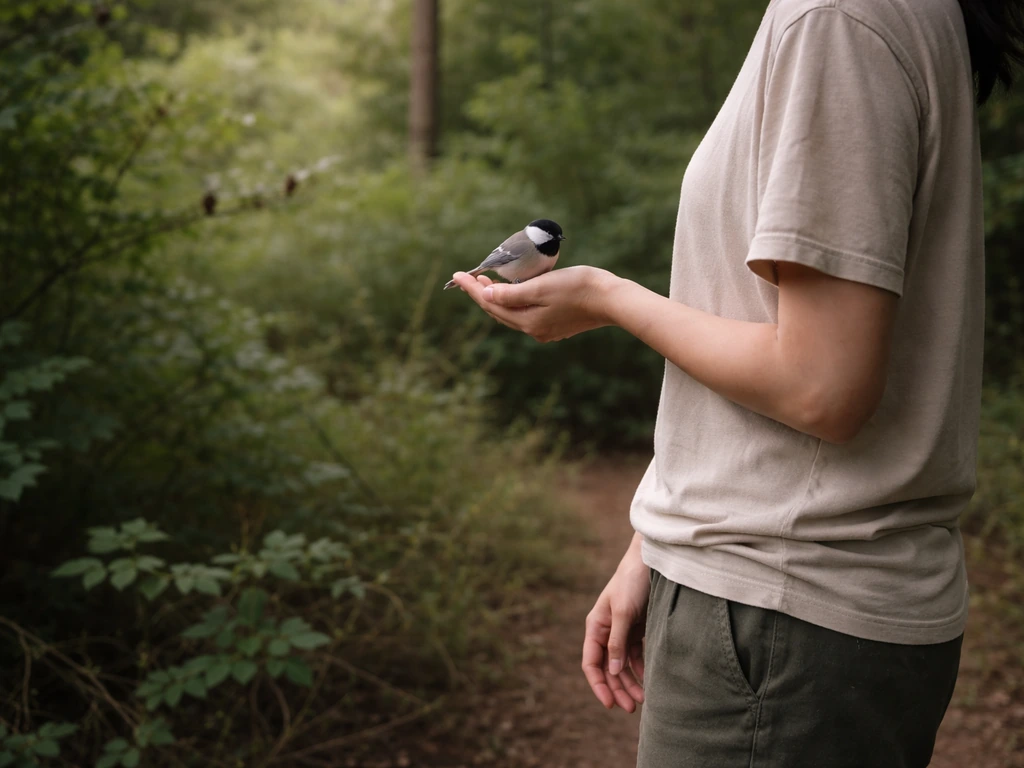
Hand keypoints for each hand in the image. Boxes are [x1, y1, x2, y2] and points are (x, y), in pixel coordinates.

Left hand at [448, 266, 618, 342]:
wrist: (612, 299)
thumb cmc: (578, 287)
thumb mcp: (540, 287)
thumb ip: (511, 293)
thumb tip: (486, 296)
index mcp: (527, 321)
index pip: (490, 304)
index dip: (472, 289)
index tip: (457, 275)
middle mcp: (534, 330)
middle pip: (498, 311)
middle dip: (481, 294)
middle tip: (467, 277)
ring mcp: (546, 329)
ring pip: (512, 313)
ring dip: (497, 298)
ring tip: (485, 282)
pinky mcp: (556, 324)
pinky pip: (526, 314)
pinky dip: (513, 302)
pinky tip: (512, 292)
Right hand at [582, 561, 648, 712]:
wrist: (651, 562)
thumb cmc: (632, 582)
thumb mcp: (624, 612)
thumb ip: (617, 642)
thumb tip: (612, 671)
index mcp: (596, 626)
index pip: (591, 663)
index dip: (598, 684)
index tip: (609, 703)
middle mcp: (606, 631)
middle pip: (607, 668)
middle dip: (617, 689)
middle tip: (630, 709)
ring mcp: (622, 631)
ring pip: (622, 665)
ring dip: (630, 682)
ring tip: (643, 700)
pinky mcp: (637, 629)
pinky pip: (636, 655)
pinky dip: (640, 669)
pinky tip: (649, 680)